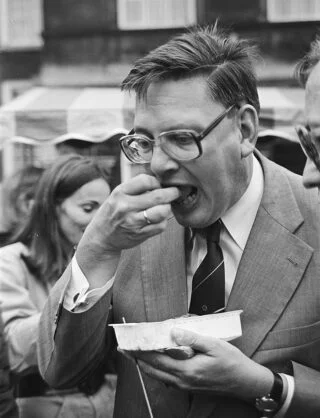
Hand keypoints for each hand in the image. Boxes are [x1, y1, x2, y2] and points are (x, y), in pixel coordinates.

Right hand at [75, 174, 179, 285]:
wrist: (101, 236)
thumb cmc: (113, 212)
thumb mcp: (117, 195)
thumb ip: (135, 187)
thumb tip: (159, 180)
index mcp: (120, 193)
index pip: (145, 180)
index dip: (156, 181)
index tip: (159, 185)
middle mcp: (126, 207)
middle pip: (158, 196)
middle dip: (171, 193)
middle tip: (175, 192)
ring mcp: (133, 222)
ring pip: (162, 212)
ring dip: (168, 208)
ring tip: (165, 206)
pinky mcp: (139, 234)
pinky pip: (161, 226)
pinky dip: (163, 221)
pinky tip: (158, 219)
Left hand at [132, 328, 272, 400]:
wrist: (246, 383)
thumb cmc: (232, 362)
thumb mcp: (215, 345)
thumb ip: (192, 338)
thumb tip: (173, 332)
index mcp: (187, 370)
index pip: (156, 360)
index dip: (140, 352)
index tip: (128, 344)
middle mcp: (183, 381)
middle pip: (152, 370)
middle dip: (137, 359)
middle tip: (125, 349)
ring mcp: (185, 386)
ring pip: (158, 376)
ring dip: (145, 365)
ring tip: (136, 353)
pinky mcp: (189, 387)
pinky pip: (167, 379)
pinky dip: (157, 370)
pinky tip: (156, 361)